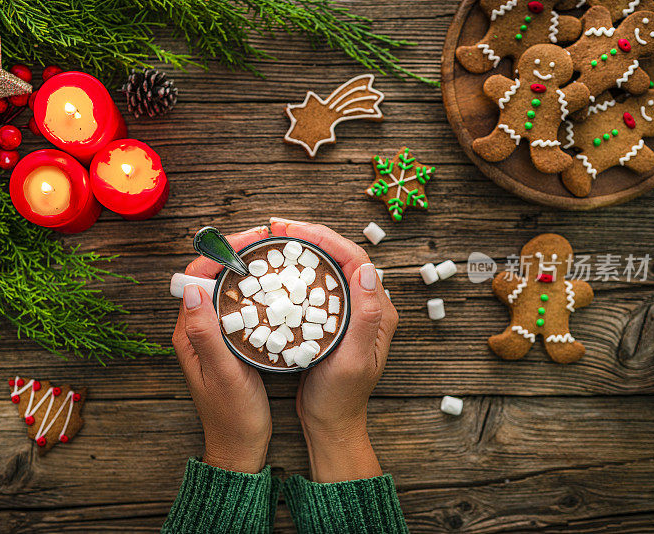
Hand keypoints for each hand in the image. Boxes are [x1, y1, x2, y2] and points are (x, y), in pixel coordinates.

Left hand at [172, 226, 271, 473]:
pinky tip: (276, 288)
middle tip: (268, 241)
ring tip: (274, 256)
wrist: (239, 447)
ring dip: (247, 269)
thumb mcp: (222, 373)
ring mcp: (214, 336)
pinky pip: (239, 306)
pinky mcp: (231, 343)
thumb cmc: (232, 415)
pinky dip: (256, 291)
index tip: (249, 239)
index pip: (196, 277)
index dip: (220, 253)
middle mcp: (198, 329)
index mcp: (189, 333)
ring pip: (227, 290)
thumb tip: (193, 288)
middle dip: (237, 254)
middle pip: (212, 277)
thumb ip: (206, 333)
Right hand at [270, 218, 398, 481]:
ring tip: (275, 239)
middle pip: (341, 256)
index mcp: (378, 310)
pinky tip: (278, 267)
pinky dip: (298, 269)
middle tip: (277, 227)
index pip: (356, 259)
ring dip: (303, 249)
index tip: (296, 229)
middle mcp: (366, 305)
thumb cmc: (342, 396)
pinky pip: (316, 284)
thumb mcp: (354, 359)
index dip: (327, 238)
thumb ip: (365, 316)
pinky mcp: (331, 319)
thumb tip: (366, 269)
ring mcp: (347, 311)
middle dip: (311, 236)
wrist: (331, 423)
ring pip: (327, 267)